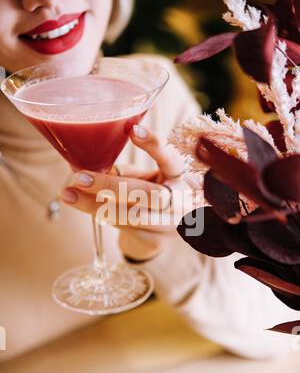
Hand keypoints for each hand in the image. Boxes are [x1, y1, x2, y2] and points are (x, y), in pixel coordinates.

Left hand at [61, 125, 192, 260]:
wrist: (161, 230)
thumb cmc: (147, 195)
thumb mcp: (141, 179)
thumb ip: (122, 172)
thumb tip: (83, 163)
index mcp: (179, 177)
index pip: (171, 160)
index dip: (155, 146)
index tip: (132, 130)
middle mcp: (180, 202)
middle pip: (147, 194)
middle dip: (110, 185)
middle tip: (79, 177)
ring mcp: (170, 225)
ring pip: (133, 216)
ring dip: (96, 205)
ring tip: (69, 195)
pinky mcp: (156, 242)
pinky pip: (126, 230)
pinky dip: (102, 216)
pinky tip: (84, 207)